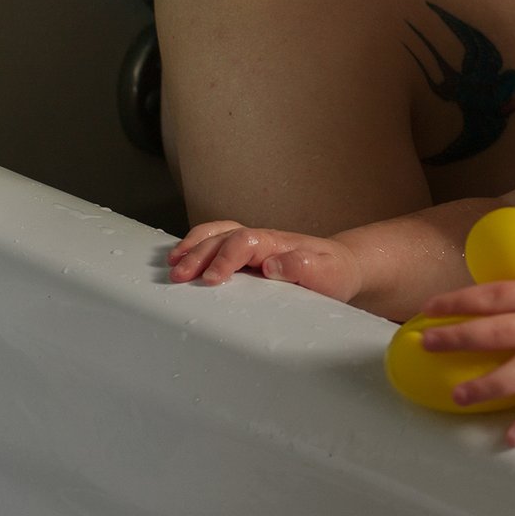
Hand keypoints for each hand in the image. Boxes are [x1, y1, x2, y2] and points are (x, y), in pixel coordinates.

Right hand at [166, 221, 364, 301]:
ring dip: (193, 246)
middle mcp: (260, 241)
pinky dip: (197, 247)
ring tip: (172, 263)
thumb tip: (270, 265)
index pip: (243, 242)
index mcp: (277, 243)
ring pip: (216, 235)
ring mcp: (252, 247)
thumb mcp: (327, 273)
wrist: (341, 266)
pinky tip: (182, 259)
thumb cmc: (333, 272)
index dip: (225, 258)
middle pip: (223, 237)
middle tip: (179, 276)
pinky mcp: (247, 257)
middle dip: (198, 254)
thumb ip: (303, 267)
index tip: (212, 279)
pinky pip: (218, 244)